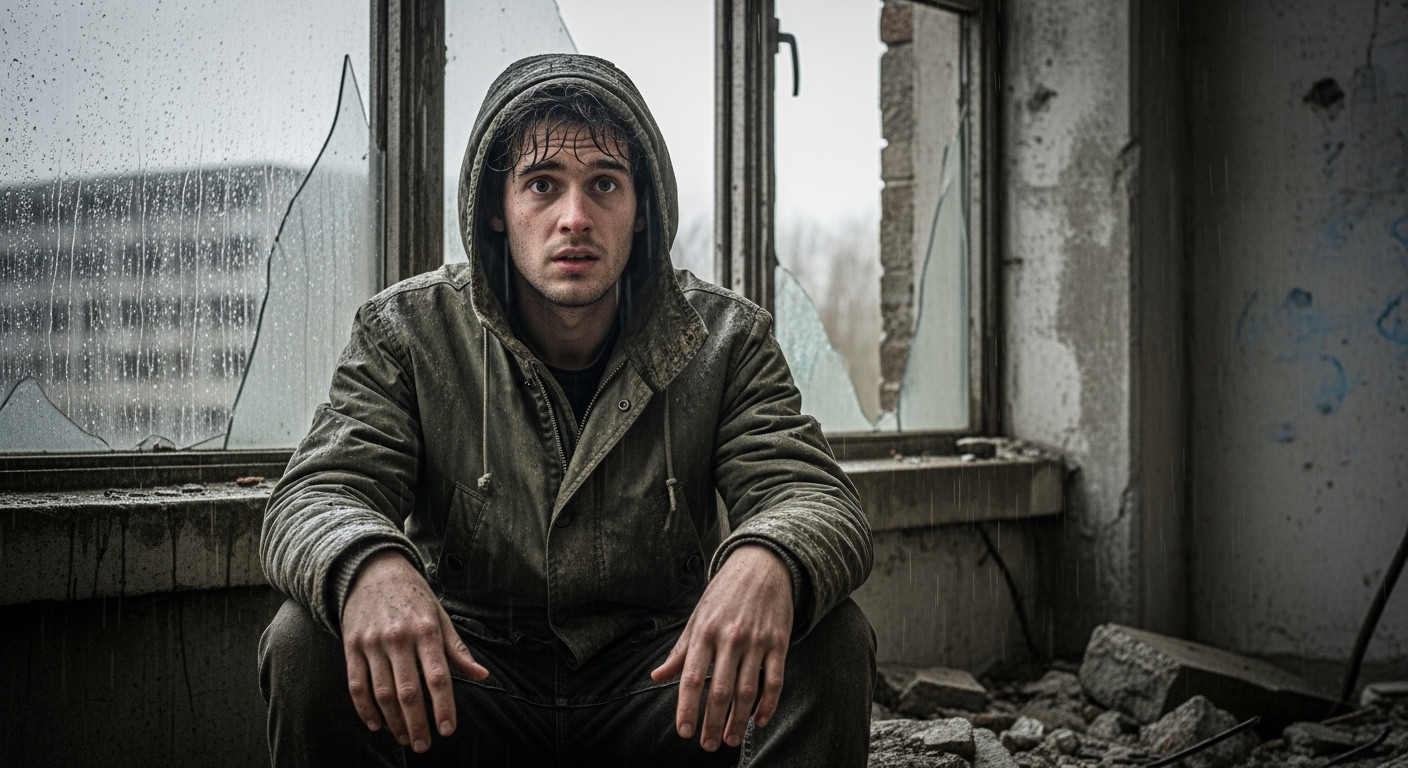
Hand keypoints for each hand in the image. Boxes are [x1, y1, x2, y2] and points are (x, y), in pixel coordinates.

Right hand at [341, 550, 488, 752]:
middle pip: (408, 691)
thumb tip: (482, 675)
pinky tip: (376, 724)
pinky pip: (356, 684)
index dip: (443, 706)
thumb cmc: (414, 597)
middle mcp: (399, 637)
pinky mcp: (351, 646)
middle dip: (417, 723)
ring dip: (394, 721)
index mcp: (426, 630)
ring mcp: (372, 642)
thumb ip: (458, 650)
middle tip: (424, 745)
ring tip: (405, 739)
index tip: (447, 730)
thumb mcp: (440, 616)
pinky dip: (364, 709)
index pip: (438, 677)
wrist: (373, 570)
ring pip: (382, 692)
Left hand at [650, 544, 793, 751]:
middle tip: (707, 746)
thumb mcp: (697, 616)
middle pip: (720, 690)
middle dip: (712, 722)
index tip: (684, 733)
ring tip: (730, 740)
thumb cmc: (724, 593)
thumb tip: (657, 676)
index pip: (691, 678)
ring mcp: (756, 640)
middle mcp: (729, 637)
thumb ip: (680, 650)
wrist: (763, 564)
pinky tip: (759, 721)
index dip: (687, 709)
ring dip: (739, 720)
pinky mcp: (779, 641)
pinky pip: (774, 680)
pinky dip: (768, 704)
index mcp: (704, 632)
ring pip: (747, 690)